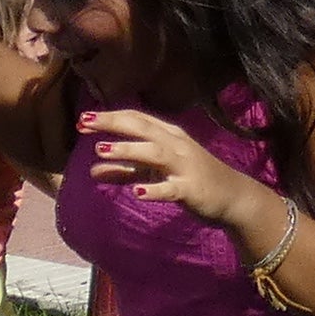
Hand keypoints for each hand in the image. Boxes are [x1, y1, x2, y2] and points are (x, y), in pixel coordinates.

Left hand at [82, 103, 275, 228]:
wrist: (231, 197)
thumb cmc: (190, 179)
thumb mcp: (154, 173)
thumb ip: (125, 170)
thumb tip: (93, 171)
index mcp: (167, 136)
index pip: (136, 119)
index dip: (110, 118)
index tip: (82, 120)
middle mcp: (175, 145)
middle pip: (142, 128)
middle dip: (113, 123)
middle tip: (84, 122)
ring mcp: (184, 166)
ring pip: (154, 153)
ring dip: (128, 150)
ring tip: (101, 150)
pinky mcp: (191, 189)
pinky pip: (171, 188)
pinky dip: (154, 189)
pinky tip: (136, 192)